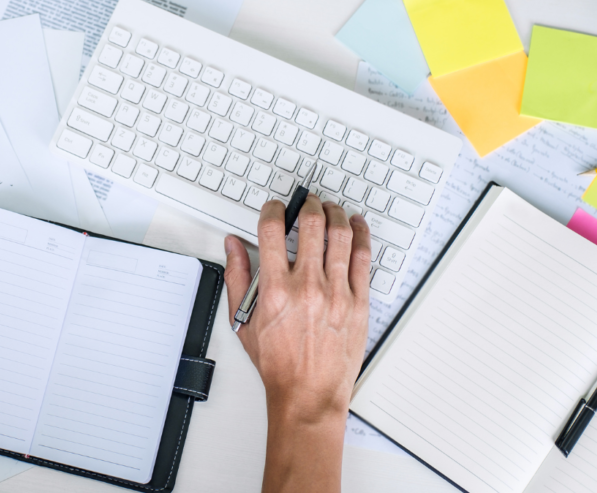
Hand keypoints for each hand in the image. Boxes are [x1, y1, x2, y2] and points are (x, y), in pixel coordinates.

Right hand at [224, 197, 371, 491]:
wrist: (308, 394)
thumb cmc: (279, 364)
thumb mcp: (244, 321)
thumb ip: (237, 277)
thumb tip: (233, 246)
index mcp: (275, 289)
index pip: (272, 230)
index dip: (273, 210)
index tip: (276, 208)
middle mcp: (307, 286)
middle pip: (311, 225)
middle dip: (308, 205)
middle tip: (308, 203)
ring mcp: (336, 293)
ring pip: (340, 235)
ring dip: (335, 214)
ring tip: (331, 209)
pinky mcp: (358, 302)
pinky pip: (363, 258)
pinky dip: (360, 235)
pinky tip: (356, 226)